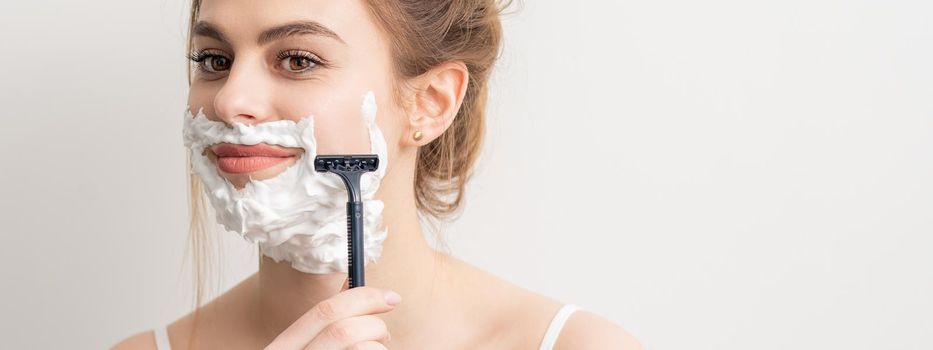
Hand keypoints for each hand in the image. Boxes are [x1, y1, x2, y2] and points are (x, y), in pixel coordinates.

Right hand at [264, 278, 401, 349]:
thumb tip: (365, 294)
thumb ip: (326, 326)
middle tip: (386, 334)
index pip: (323, 311)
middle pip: (341, 329)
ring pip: (357, 349)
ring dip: (378, 347)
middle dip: (374, 324)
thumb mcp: (307, 347)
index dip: (363, 298)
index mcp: (282, 348)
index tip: (391, 297)